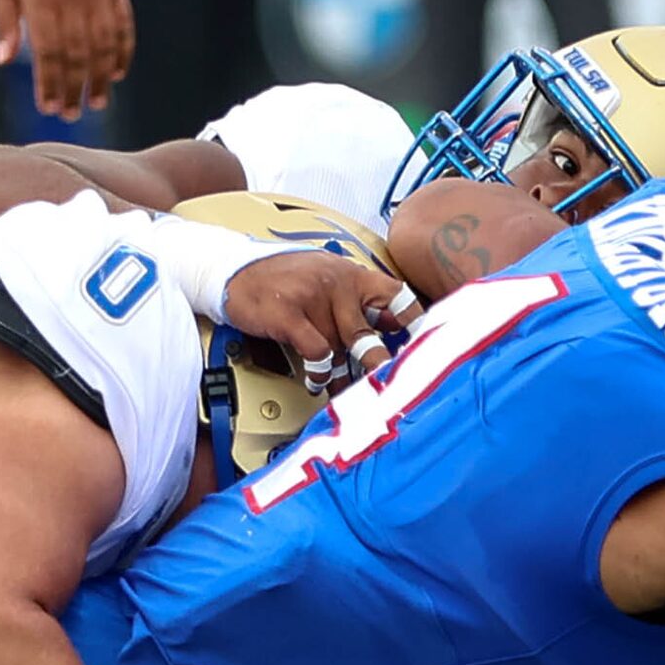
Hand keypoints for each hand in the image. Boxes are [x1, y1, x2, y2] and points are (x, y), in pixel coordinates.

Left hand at [0, 0, 131, 120]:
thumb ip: (4, 22)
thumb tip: (4, 61)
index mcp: (42, 2)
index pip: (49, 55)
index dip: (51, 85)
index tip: (49, 107)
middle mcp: (73, 2)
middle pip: (77, 57)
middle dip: (74, 89)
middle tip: (71, 113)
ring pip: (103, 47)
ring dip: (99, 78)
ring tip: (96, 102)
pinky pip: (123, 26)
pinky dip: (122, 52)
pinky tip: (117, 73)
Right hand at [224, 252, 418, 388]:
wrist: (235, 271)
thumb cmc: (285, 280)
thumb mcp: (327, 279)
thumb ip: (357, 304)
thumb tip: (390, 330)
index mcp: (353, 275)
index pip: (397, 296)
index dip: (416, 324)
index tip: (428, 350)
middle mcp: (339, 284)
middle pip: (369, 335)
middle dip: (378, 367)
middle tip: (389, 388)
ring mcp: (314, 297)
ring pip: (340, 349)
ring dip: (342, 377)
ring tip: (345, 393)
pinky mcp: (290, 314)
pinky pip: (316, 352)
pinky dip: (317, 372)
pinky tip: (315, 380)